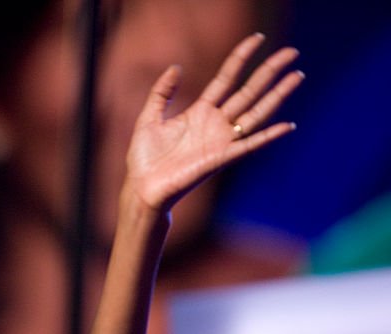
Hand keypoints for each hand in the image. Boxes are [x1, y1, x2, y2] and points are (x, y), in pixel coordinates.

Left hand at [125, 33, 302, 212]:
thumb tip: (176, 67)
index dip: (241, 58)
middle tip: (291, 52)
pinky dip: (268, 137)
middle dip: (269, 71)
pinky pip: (249, 145)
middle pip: (248, 92)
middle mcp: (215, 124)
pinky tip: (287, 126)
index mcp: (200, 111)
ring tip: (297, 76)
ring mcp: (221, 141)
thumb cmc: (145, 158)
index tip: (257, 39)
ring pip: (255, 113)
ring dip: (277, 96)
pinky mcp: (221, 159)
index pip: (226, 78)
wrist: (142, 188)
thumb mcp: (149, 118)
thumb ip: (161, 93)